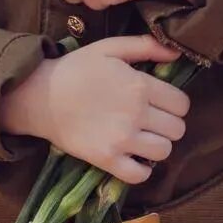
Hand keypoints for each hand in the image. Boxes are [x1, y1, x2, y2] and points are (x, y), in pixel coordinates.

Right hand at [3, 36, 189, 183]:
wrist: (40, 96)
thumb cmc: (77, 68)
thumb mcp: (111, 48)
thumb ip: (146, 46)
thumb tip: (175, 53)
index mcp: (140, 86)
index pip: (182, 104)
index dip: (175, 103)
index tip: (163, 102)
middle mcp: (135, 115)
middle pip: (177, 129)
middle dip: (169, 123)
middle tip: (154, 120)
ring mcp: (121, 140)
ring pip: (164, 152)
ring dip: (158, 145)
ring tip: (144, 137)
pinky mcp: (106, 160)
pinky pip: (139, 175)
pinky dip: (142, 170)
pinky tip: (134, 157)